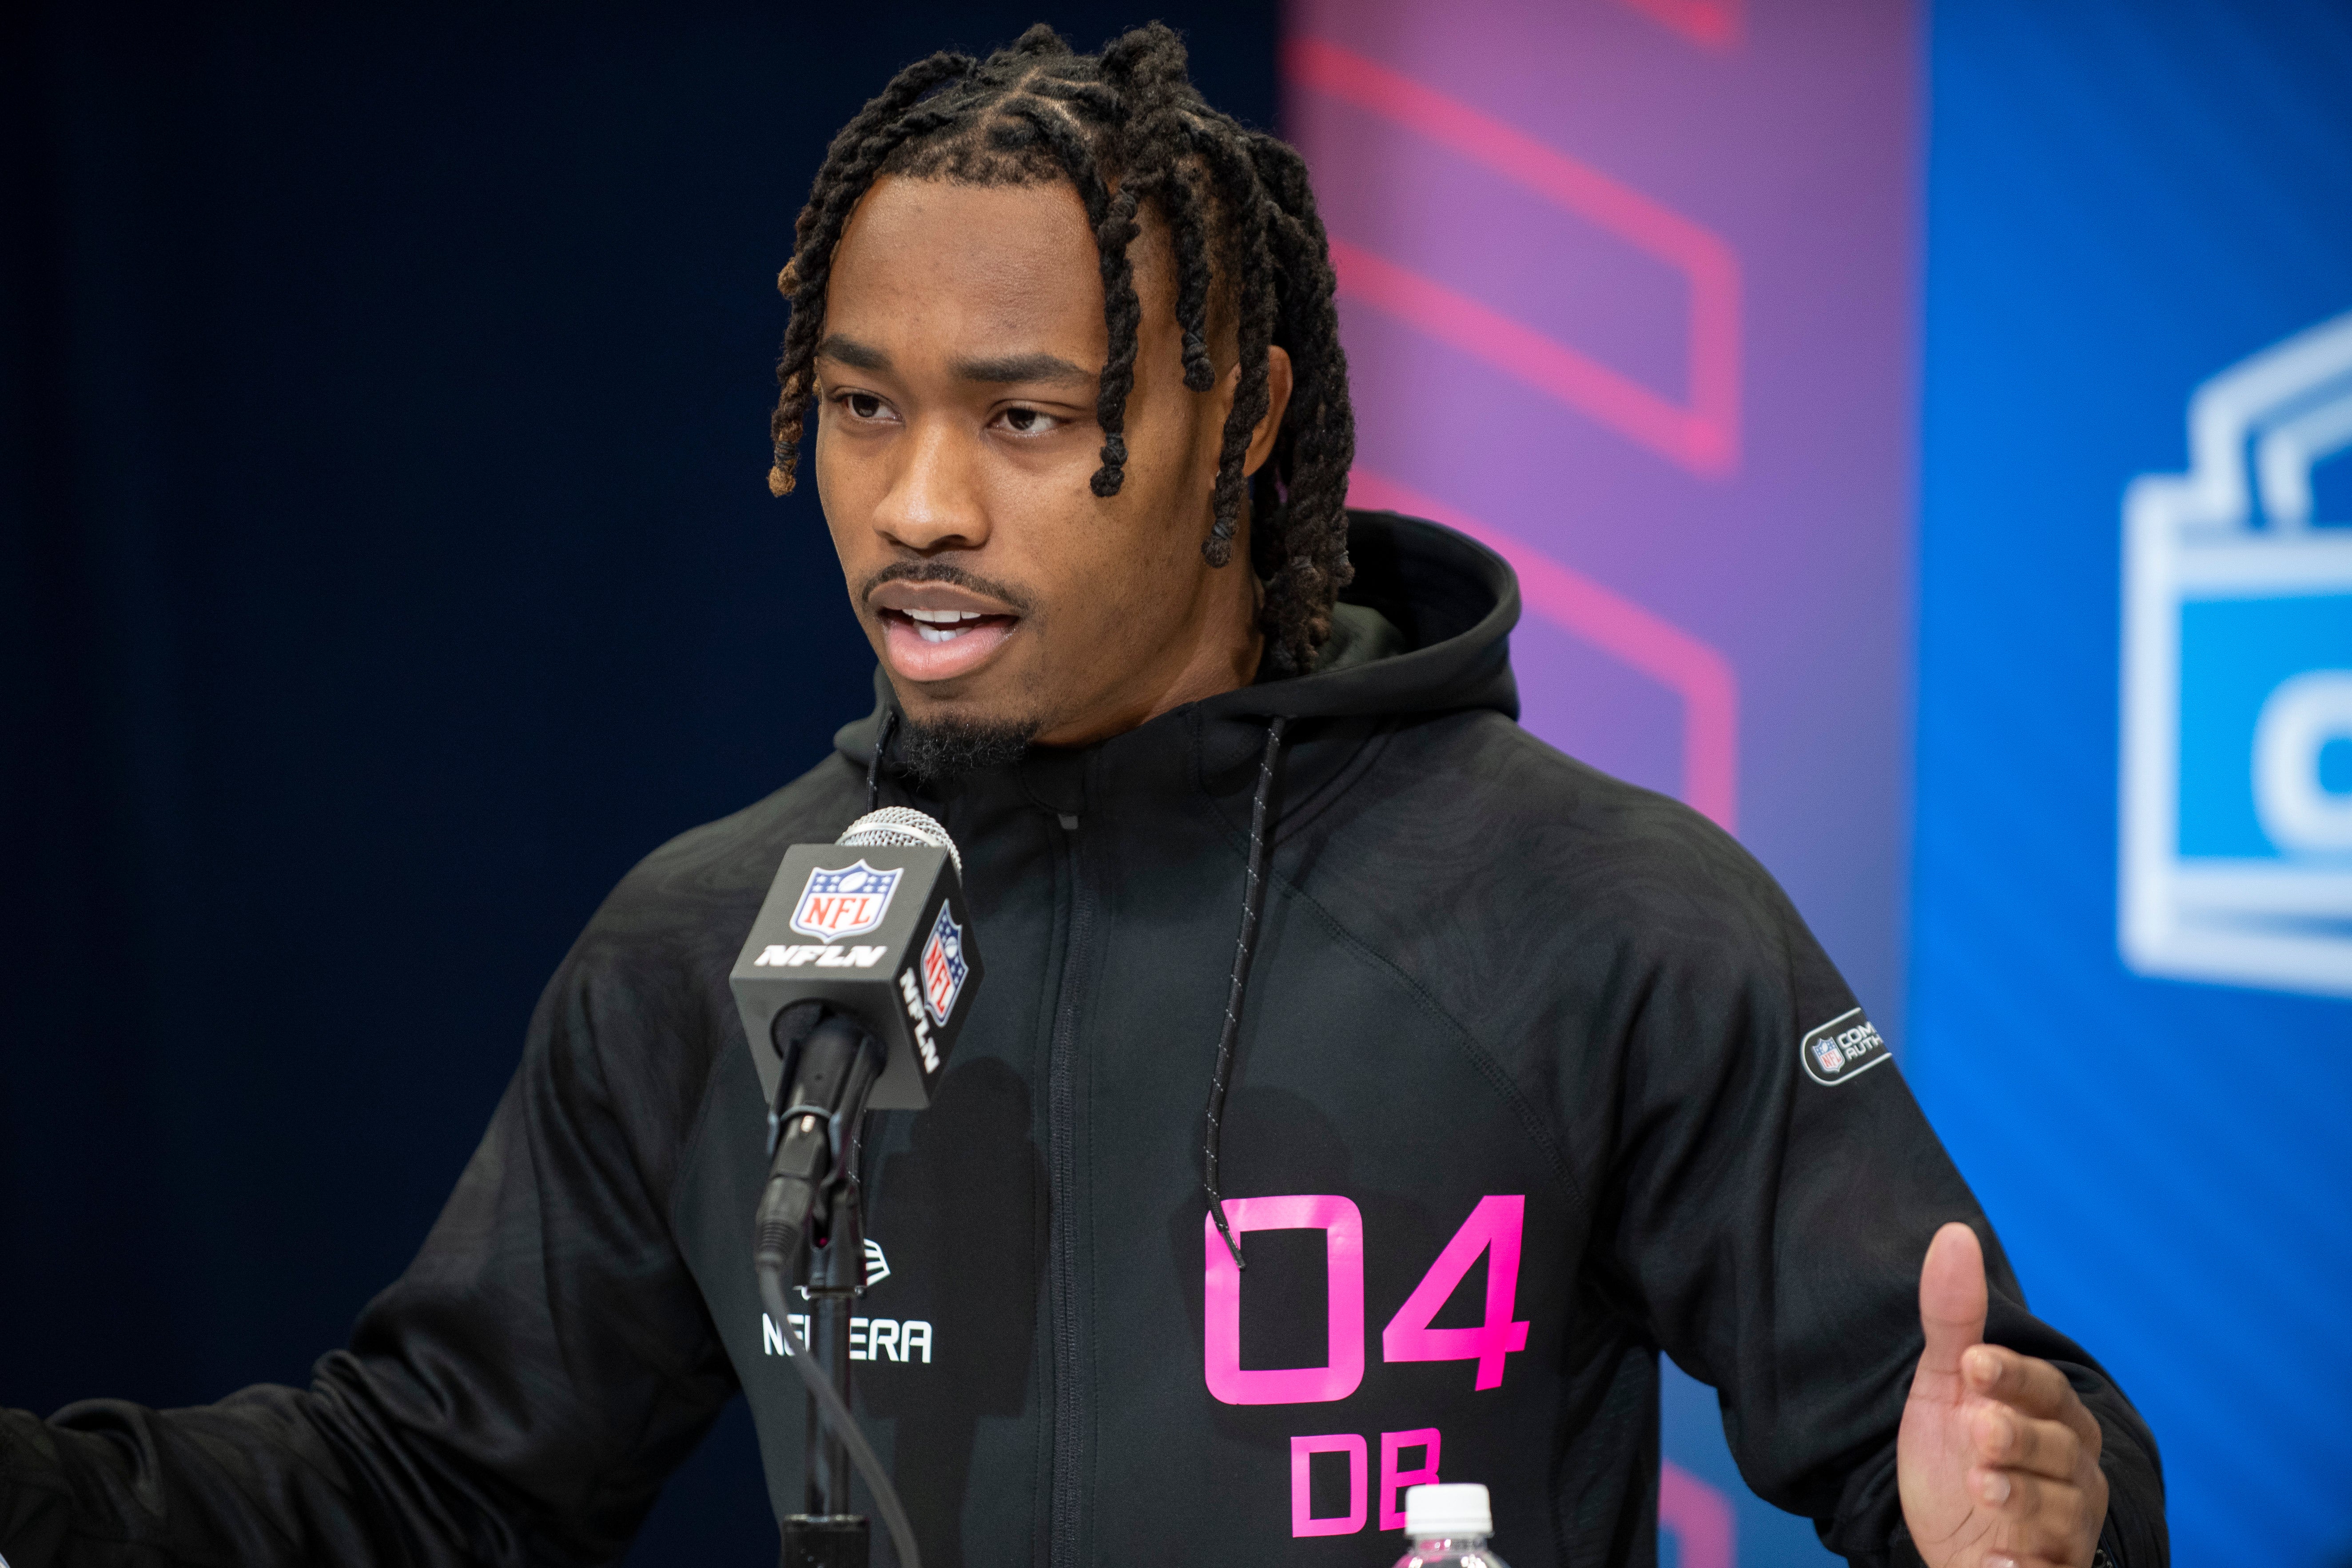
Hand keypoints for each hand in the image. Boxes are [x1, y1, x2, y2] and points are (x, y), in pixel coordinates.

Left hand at [1897, 1223, 2107, 1567]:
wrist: (1955, 1540)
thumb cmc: (1957, 1456)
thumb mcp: (1946, 1387)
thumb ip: (1953, 1318)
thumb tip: (1955, 1232)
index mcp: (2053, 1419)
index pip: (2044, 1390)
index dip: (2013, 1376)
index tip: (1973, 1362)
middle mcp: (2073, 1471)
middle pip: (2057, 1449)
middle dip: (2018, 1440)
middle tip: (1979, 1431)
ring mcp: (2067, 1526)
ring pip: (2060, 1511)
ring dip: (2022, 1500)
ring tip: (1982, 1488)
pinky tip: (2000, 1566)